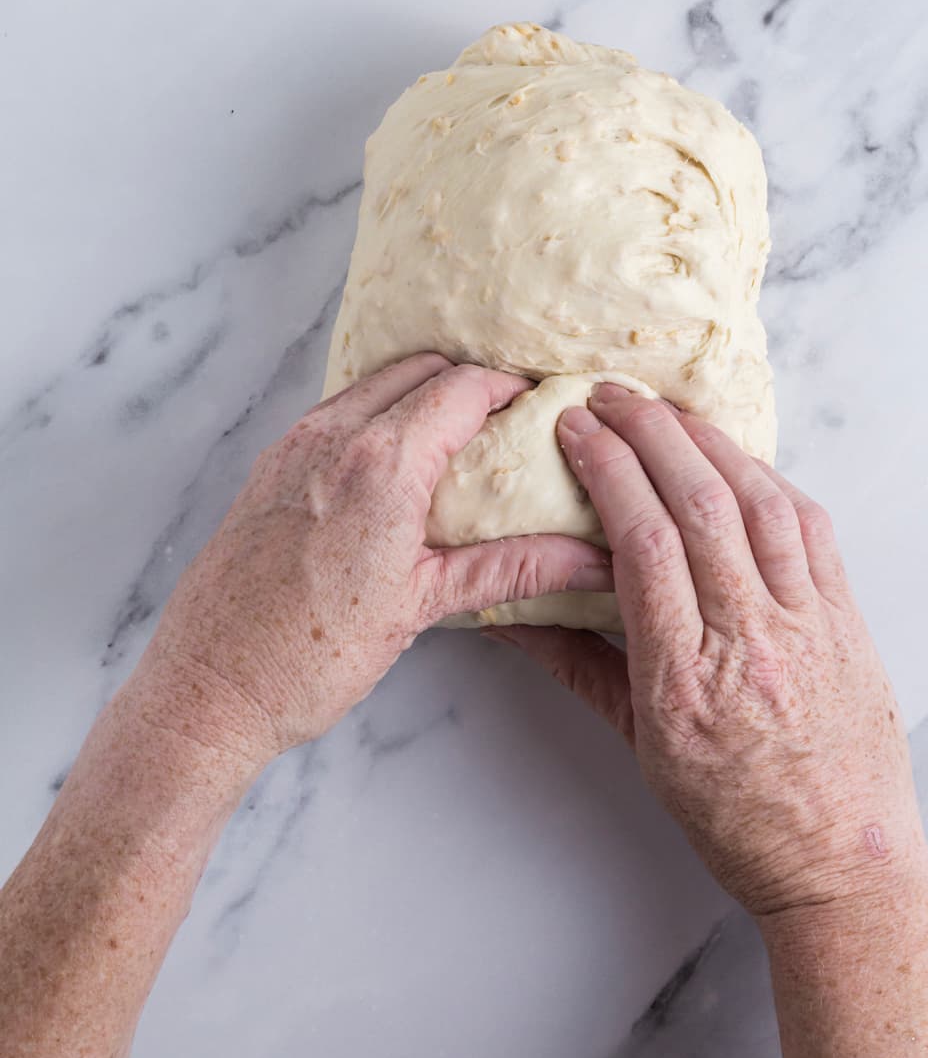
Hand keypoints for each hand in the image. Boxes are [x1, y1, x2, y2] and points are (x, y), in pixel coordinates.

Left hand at [136, 356, 611, 777]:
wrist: (210, 688)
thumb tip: (587, 561)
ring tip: (460, 440)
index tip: (541, 404)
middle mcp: (334, 437)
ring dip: (420, 394)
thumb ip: (511, 569)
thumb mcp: (423, 606)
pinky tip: (398, 466)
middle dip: (470, 382)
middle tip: (509, 420)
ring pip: (374, 385)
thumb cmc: (310, 657)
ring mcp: (293, 446)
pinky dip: (377, 416)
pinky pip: (335, 413)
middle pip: (421, 369)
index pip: (463, 387)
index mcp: (382, 464)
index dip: (510, 387)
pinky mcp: (268, 467)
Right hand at [489, 383, 922, 919]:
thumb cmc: (736, 819)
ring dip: (709, 441)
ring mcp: (809, 626)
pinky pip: (811, 528)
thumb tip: (510, 612)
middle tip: (609, 395)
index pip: (644, 542)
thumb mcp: (642, 751)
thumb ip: (578, 668)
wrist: (841, 864)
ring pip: (760, 503)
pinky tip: (737, 459)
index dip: (608, 470)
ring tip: (666, 409)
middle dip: (649, 433)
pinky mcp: (849, 620)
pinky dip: (770, 481)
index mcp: (686, 682)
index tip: (575, 429)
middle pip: (700, 505)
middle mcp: (752, 642)